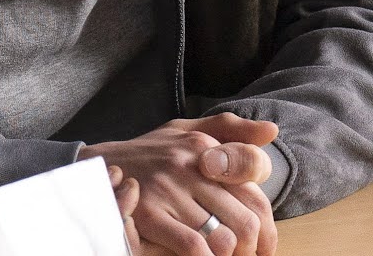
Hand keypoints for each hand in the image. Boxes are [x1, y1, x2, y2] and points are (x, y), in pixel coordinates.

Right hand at [80, 113, 278, 255]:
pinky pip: (192, 245)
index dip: (267, 224)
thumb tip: (273, 132)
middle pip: (244, 219)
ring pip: (222, 235)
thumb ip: (232, 131)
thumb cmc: (150, 151)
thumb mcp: (188, 129)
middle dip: (251, 248)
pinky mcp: (149, 213)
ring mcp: (170, 189)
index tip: (265, 245)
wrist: (98, 164)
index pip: (255, 188)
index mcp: (207, 146)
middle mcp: (192, 165)